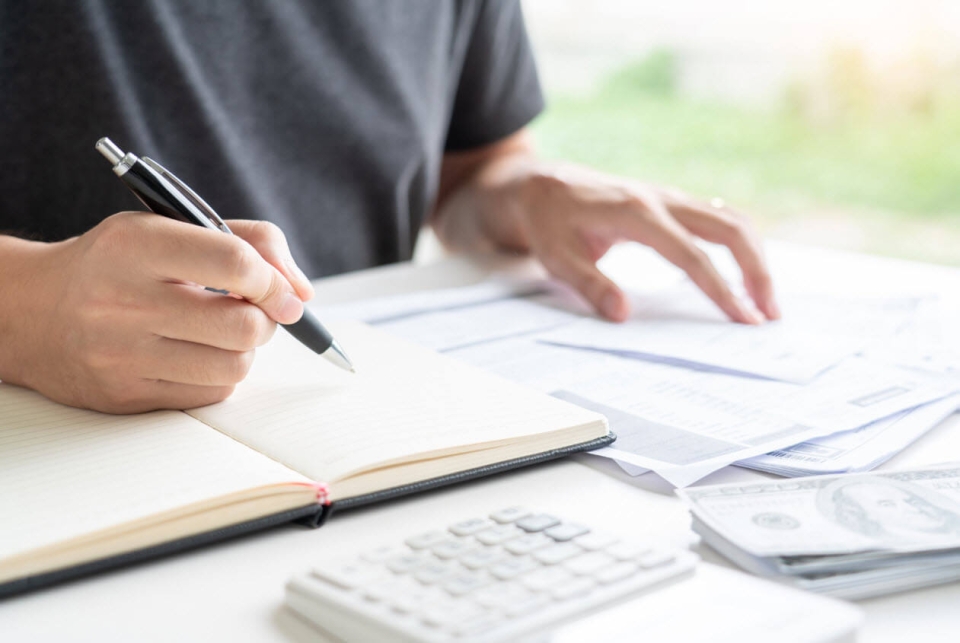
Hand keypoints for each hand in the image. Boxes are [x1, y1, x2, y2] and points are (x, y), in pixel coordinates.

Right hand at [0, 213, 312, 412]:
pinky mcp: (124, 395)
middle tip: (255, 312)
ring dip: (245, 350)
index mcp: (136, 245)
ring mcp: (120, 354)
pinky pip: (210, 394)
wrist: (33, 312)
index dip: (275, 281)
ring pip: (233, 366)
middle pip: (242, 325)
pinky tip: (197, 355)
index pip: (234, 262)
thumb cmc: (118, 265)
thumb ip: (248, 242)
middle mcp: (123, 300)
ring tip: (222, 332)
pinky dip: (220, 376)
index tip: (285, 292)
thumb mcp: (171, 227)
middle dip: (266, 320)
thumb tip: (301, 293)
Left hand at [512, 165, 779, 322]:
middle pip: (729, 228)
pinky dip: (741, 247)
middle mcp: (661, 199)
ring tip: (764, 300)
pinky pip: (719, 219)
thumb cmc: (548, 222)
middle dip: (756, 271)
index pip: (690, 254)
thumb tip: (622, 314)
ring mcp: (670, 198)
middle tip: (768, 314)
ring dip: (756, 258)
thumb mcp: (555, 257)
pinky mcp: (672, 204)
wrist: (542, 185)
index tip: (742, 317)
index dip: (720, 288)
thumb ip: (589, 284)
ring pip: (732, 219)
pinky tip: (745, 276)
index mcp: (635, 212)